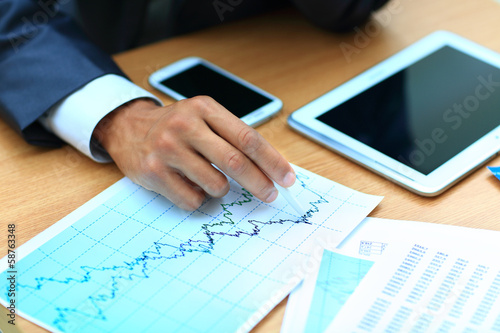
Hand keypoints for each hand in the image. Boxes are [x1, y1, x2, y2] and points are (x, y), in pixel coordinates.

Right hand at [94, 96, 295, 209]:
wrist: (128, 127)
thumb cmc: (176, 125)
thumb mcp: (204, 117)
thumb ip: (233, 136)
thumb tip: (271, 167)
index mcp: (204, 108)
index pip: (247, 138)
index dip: (272, 161)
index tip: (287, 178)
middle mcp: (185, 126)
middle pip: (235, 162)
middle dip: (259, 183)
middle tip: (271, 195)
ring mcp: (167, 149)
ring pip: (215, 185)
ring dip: (221, 189)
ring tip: (208, 178)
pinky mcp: (154, 172)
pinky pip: (192, 200)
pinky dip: (199, 198)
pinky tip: (188, 184)